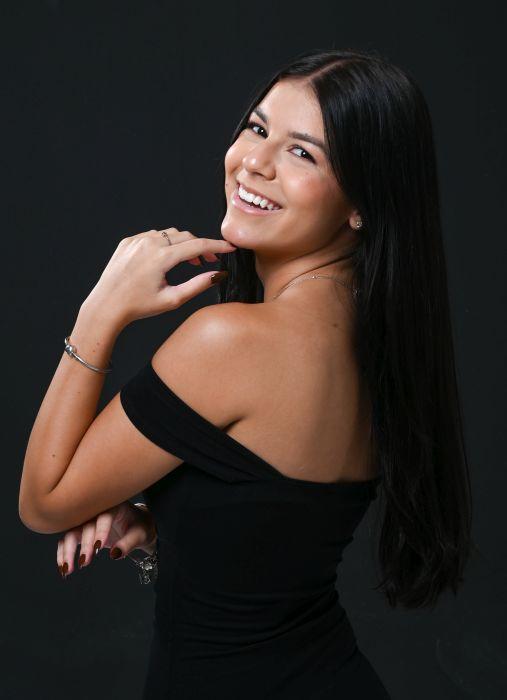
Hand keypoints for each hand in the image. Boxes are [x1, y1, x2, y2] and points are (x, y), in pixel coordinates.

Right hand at [56, 501, 156, 578]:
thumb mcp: (139, 535)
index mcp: (114, 506)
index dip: (101, 531)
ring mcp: (87, 520)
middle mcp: (97, 511)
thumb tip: (114, 555)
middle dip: (84, 544)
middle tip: (84, 562)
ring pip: (72, 532)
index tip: (99, 548)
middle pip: (86, 525)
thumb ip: (128, 544)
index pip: (104, 516)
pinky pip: (68, 540)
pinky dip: (64, 553)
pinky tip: (64, 567)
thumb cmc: (140, 527)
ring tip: (68, 569)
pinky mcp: (81, 531)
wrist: (137, 524)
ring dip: (67, 551)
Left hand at [82, 228, 236, 328]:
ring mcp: (136, 240)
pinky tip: (165, 260)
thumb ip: (198, 285)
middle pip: (185, 237)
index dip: (217, 246)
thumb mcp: (173, 299)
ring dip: (182, 245)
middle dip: (200, 246)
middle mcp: (149, 243)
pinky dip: (164, 243)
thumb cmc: (139, 306)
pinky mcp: (128, 241)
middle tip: (209, 260)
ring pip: (169, 234)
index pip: (198, 245)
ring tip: (188, 262)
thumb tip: (218, 275)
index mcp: (161, 257)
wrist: (106, 306)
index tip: (230, 248)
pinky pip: (152, 236)